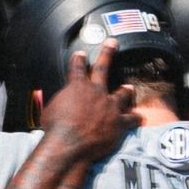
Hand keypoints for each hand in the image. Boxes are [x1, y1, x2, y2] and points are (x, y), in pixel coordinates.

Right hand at [35, 41, 138, 160]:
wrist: (69, 145)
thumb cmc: (55, 129)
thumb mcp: (50, 110)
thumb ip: (59, 103)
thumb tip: (59, 106)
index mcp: (77, 86)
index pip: (78, 67)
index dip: (79, 59)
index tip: (81, 54)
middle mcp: (96, 92)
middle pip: (103, 68)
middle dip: (107, 53)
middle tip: (112, 43)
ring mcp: (110, 106)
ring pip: (122, 94)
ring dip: (125, 91)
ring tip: (129, 88)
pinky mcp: (119, 122)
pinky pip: (131, 118)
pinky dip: (135, 118)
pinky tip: (139, 117)